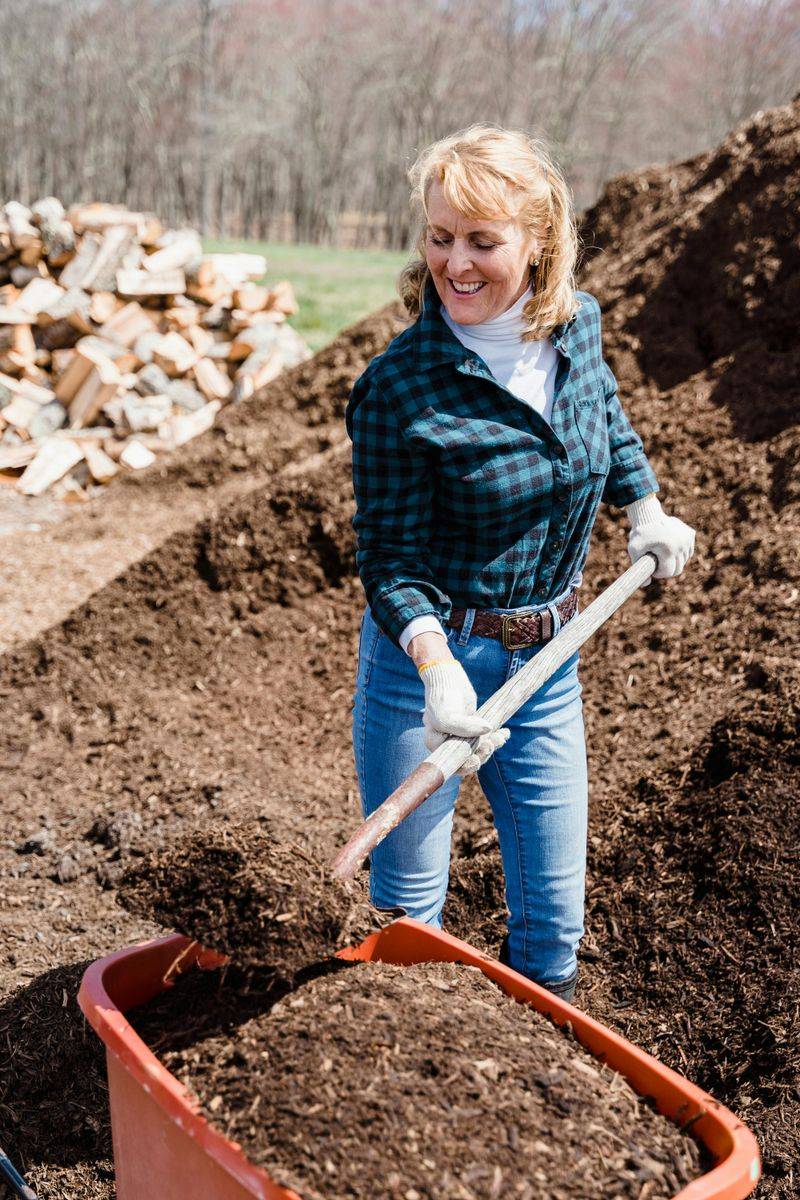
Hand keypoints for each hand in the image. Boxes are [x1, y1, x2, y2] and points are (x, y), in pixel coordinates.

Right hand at [418, 658, 509, 775]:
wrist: (448, 678)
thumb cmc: (442, 698)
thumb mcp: (447, 715)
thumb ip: (464, 727)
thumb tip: (488, 730)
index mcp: (436, 745)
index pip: (452, 765)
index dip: (466, 766)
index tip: (477, 759)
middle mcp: (448, 744)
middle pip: (468, 759)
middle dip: (483, 754)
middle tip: (492, 742)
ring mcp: (461, 737)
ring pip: (480, 749)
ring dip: (492, 744)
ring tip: (501, 735)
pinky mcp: (473, 729)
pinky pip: (486, 738)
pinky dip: (496, 737)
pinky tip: (505, 733)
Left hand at [626, 495, 695, 579]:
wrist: (649, 515)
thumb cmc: (640, 534)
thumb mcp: (634, 550)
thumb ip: (638, 568)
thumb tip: (645, 584)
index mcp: (668, 549)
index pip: (669, 572)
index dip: (659, 573)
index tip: (652, 567)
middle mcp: (681, 544)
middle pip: (678, 569)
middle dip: (667, 569)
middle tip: (657, 562)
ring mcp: (687, 539)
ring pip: (684, 561)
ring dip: (674, 561)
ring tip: (662, 552)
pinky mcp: (690, 534)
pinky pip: (688, 551)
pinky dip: (680, 553)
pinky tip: (670, 547)